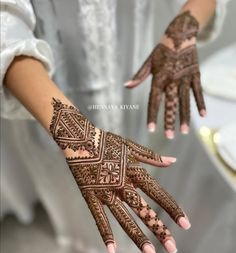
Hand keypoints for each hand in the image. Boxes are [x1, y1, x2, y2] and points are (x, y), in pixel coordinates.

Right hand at [50, 98, 190, 252]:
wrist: (80, 138)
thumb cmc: (107, 141)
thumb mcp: (132, 146)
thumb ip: (153, 156)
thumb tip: (173, 160)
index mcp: (134, 171)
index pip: (158, 193)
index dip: (172, 209)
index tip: (186, 224)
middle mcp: (122, 184)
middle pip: (144, 210)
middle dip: (159, 229)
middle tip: (173, 248)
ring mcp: (105, 192)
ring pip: (124, 218)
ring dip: (138, 237)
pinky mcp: (90, 196)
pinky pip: (98, 218)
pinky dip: (105, 234)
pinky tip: (111, 251)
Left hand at [125, 11, 205, 138]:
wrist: (181, 34)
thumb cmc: (162, 50)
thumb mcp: (149, 62)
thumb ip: (139, 76)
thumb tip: (126, 86)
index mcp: (159, 78)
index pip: (154, 101)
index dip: (152, 115)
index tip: (150, 129)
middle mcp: (172, 80)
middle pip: (170, 104)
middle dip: (169, 121)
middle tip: (168, 136)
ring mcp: (185, 78)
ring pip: (185, 101)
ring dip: (185, 117)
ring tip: (184, 132)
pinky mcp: (196, 75)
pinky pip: (198, 92)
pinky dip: (201, 103)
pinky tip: (203, 116)